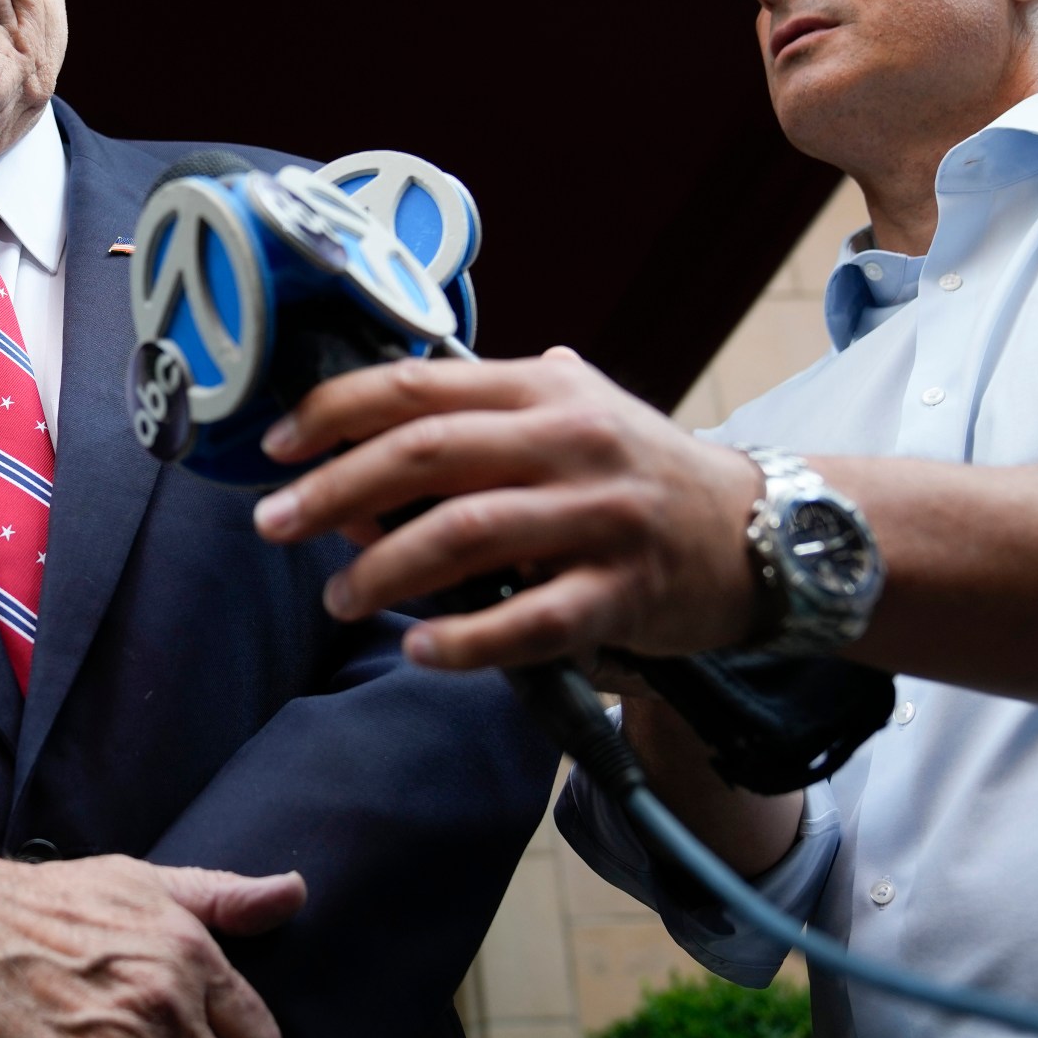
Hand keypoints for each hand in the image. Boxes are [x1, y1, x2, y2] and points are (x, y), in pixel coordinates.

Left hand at [250, 348, 763, 669]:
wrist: (762, 533)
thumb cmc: (635, 473)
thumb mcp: (563, 420)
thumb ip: (469, 431)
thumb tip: (352, 474)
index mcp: (543, 388)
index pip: (414, 387)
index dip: (332, 413)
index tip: (276, 448)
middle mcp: (571, 441)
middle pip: (424, 454)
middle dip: (333, 490)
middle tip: (274, 523)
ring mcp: (601, 517)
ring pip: (464, 534)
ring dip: (383, 570)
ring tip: (341, 597)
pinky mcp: (626, 594)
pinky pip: (529, 620)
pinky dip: (465, 639)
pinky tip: (421, 650)